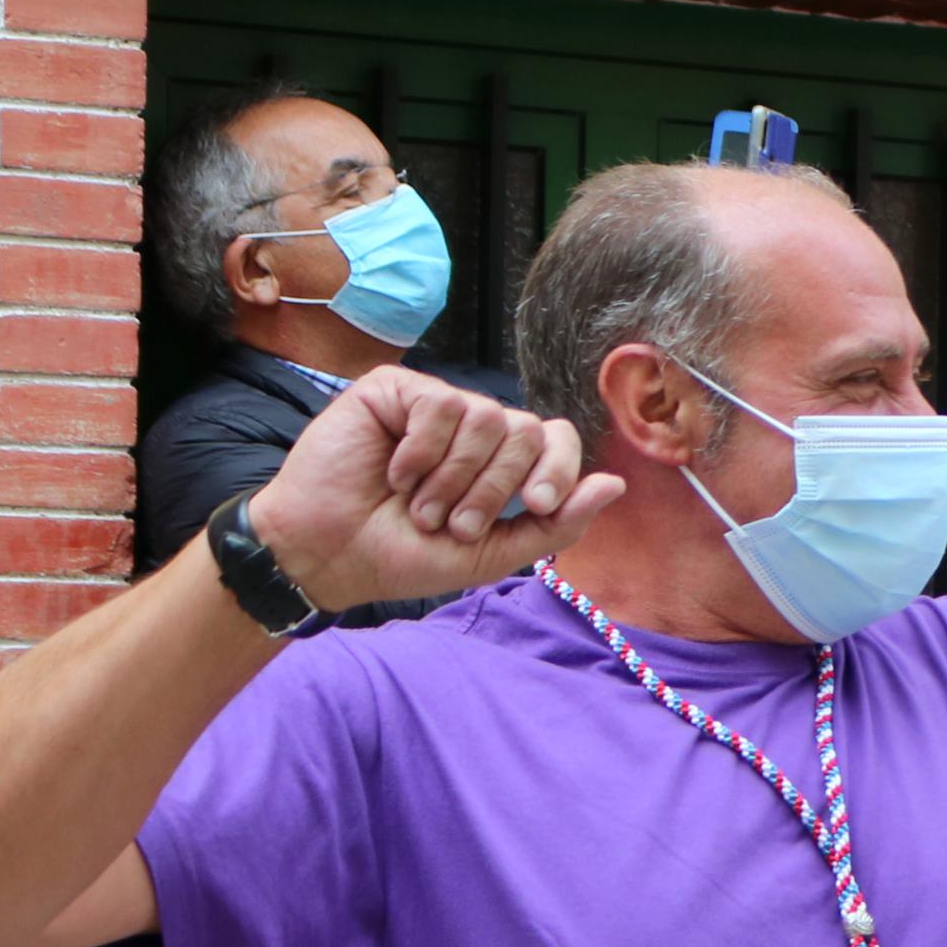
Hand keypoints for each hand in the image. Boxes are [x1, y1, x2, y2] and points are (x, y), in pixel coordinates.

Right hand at [250, 368, 620, 612]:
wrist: (331, 556)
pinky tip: (393, 473)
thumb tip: (615, 483)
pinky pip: (440, 404)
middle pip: (525, 430)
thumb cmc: (407, 555)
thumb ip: (557, 522)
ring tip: (418, 505)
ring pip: (485, 416)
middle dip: (494, 488)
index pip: (557, 439)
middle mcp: (474, 428)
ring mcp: (435, 405)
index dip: (557, 469)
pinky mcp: (394, 390)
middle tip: (451, 522)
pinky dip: (421, 451)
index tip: (535, 505)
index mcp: (503, 461)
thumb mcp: (494, 552)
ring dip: (452, 477)